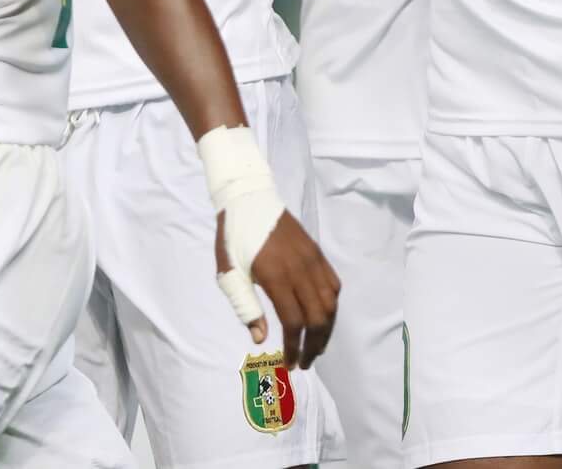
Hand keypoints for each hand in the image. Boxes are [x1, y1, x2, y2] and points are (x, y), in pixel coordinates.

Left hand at [217, 210, 339, 368]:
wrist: (249, 198)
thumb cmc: (232, 237)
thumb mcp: (228, 273)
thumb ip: (245, 306)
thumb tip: (260, 338)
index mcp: (275, 276)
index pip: (294, 321)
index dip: (294, 347)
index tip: (289, 362)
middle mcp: (300, 269)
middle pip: (318, 316)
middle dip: (314, 345)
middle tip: (304, 361)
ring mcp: (312, 260)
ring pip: (330, 303)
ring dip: (326, 329)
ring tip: (316, 345)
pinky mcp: (317, 253)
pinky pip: (333, 284)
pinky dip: (332, 305)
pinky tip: (323, 316)